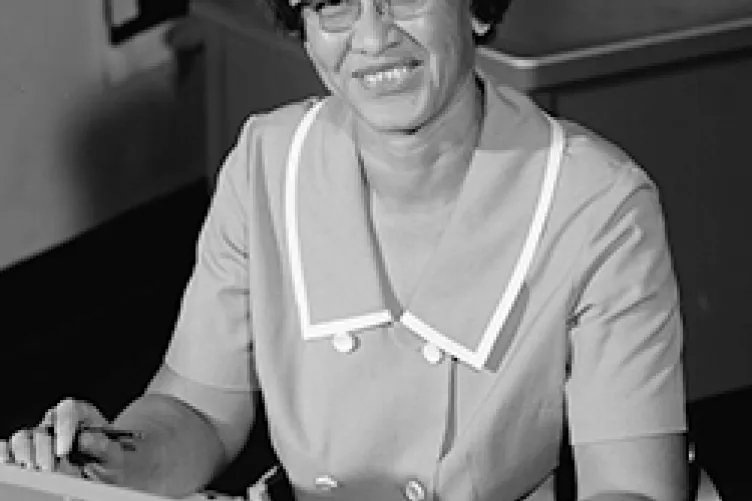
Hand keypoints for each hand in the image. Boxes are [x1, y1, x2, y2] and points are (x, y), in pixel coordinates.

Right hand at [2, 398, 132, 481]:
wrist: (102, 473)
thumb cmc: (109, 460)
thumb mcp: (114, 454)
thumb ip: (102, 445)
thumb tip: (83, 439)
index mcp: (82, 413)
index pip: (68, 408)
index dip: (64, 426)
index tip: (63, 451)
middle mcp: (59, 420)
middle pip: (43, 426)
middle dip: (45, 451)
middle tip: (51, 470)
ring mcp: (42, 435)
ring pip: (22, 438)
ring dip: (28, 457)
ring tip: (38, 474)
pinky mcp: (29, 450)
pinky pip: (11, 451)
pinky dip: (12, 460)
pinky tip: (21, 471)